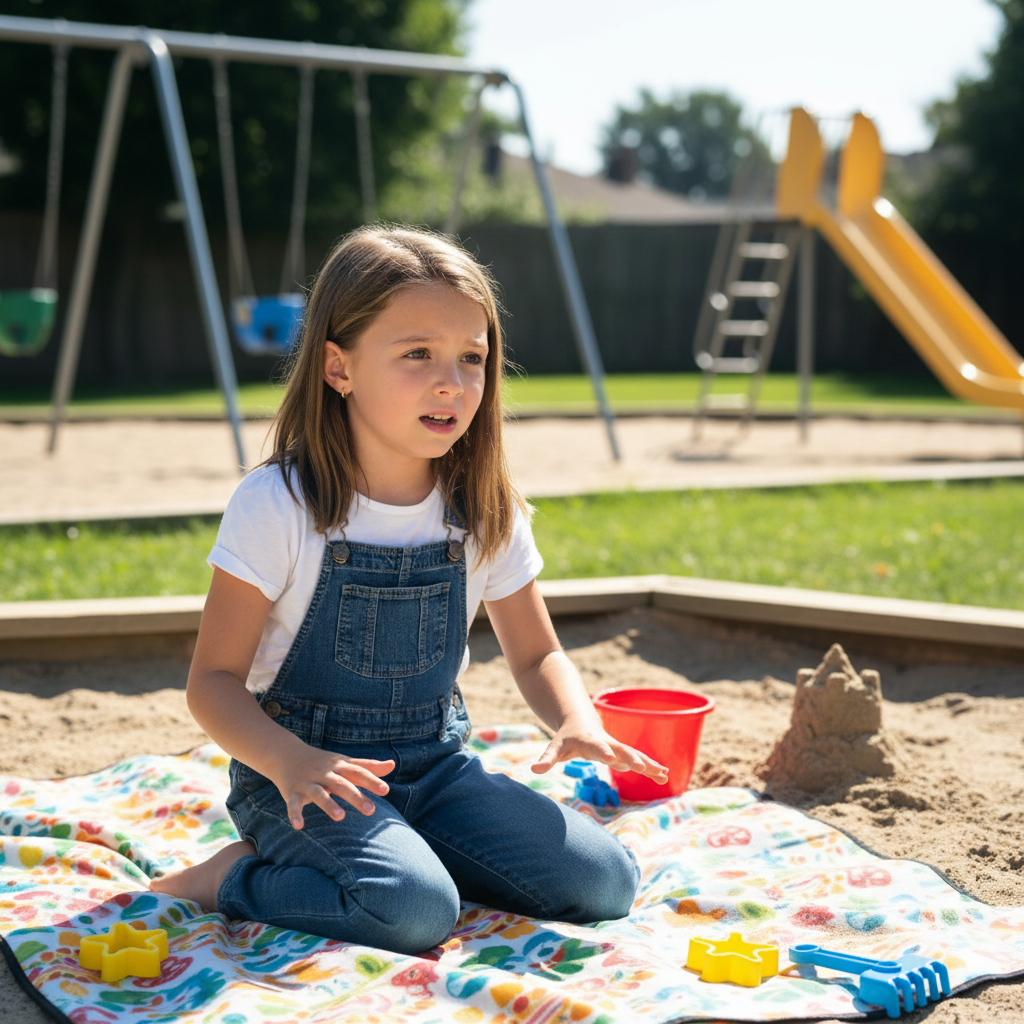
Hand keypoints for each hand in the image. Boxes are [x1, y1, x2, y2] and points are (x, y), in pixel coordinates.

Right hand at [266, 741, 394, 829]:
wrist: (286, 754)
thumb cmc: (322, 762)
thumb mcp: (345, 762)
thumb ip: (368, 766)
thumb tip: (392, 765)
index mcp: (339, 766)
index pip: (358, 772)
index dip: (372, 780)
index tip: (385, 790)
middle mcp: (325, 774)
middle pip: (342, 784)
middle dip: (356, 796)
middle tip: (371, 810)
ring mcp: (308, 783)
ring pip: (319, 794)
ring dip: (329, 804)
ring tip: (340, 817)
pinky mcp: (293, 792)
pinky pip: (293, 804)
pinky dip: (295, 814)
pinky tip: (299, 826)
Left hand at [531, 716, 667, 783]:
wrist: (580, 722)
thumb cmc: (566, 738)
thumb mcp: (555, 747)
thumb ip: (547, 758)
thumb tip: (534, 769)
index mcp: (590, 741)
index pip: (597, 747)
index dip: (603, 751)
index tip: (611, 759)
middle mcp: (607, 743)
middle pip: (621, 750)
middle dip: (632, 758)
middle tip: (643, 768)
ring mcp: (618, 747)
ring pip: (635, 755)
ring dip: (649, 764)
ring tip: (663, 775)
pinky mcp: (624, 753)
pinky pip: (640, 760)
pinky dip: (651, 767)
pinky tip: (664, 776)